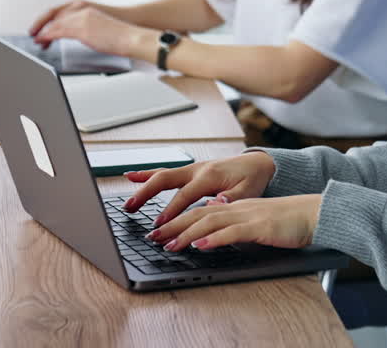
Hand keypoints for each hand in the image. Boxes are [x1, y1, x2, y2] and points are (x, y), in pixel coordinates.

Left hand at [32, 4, 145, 55]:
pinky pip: (57, 31)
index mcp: (85, 6)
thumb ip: (87, 26)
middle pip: (54, 14)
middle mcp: (81, 8)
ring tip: (37, 40)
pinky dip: (47, 36)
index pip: (61, 10)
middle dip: (41, 24)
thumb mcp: (99, 25)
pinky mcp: (80, 28)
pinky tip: (42, 40)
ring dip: (43, 31)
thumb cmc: (120, 33)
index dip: (48, 18)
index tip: (42, 26)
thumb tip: (82, 34)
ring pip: (54, 22)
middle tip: (33, 33)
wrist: (131, 35)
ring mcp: (80, 17)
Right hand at [121, 152, 276, 224]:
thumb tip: (215, 203)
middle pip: (165, 179)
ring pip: (162, 175)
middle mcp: (197, 169)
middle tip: (131, 209)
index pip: (185, 195)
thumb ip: (231, 198)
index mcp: (210, 176)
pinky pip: (165, 172)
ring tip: (128, 202)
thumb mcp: (248, 191)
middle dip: (146, 194)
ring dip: (142, 187)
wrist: (258, 163)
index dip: (171, 210)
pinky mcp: (190, 170)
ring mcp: (192, 168)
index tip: (159, 224)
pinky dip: (147, 173)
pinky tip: (130, 176)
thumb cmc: (253, 179)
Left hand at [147, 194, 322, 251]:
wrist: (314, 213)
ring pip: (210, 221)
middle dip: (172, 225)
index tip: (159, 231)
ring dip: (186, 233)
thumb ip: (234, 226)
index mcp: (234, 206)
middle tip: (152, 237)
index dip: (177, 220)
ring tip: (168, 244)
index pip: (199, 211)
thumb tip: (211, 234)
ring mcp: (248, 215)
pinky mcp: (259, 225)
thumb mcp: (255, 222)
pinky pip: (232, 231)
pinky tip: (201, 245)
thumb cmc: (287, 221)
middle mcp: (236, 207)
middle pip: (198, 214)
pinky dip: (214, 238)